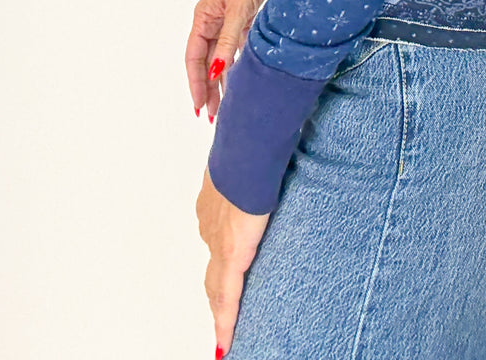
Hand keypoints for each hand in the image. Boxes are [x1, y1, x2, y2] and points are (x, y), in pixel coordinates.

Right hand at [186, 0, 267, 119]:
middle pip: (205, 62)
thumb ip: (228, 42)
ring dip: (220, 82)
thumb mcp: (237, 11)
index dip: (195, 83)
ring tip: (222, 107)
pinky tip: (237, 84)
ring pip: (219, 59)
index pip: (194, 58)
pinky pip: (234, 50)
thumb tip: (218, 72)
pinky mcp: (240, 23)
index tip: (199, 105)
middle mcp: (210, 23)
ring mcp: (225, 24)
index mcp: (202, 19)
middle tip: (212, 115)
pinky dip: (235, 67)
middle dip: (207, 89)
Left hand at [196, 166, 269, 356]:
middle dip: (217, 290)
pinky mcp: (231, 256)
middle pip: (212, 267)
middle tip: (222, 314)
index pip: (216, 236)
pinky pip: (226, 297)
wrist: (248, 152)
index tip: (224, 267)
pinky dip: (225, 320)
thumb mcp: (258, 160)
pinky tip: (224, 342)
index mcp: (216, 202)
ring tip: (225, 331)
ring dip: (220, 307)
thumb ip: (261, 168)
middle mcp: (210, 224)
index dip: (220, 256)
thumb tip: (275, 154)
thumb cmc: (255, 146)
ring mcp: (217, 242)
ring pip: (216, 285)